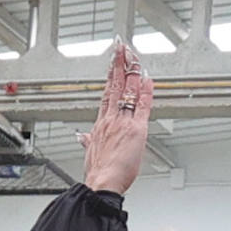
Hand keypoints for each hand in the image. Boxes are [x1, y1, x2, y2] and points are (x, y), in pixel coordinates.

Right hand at [81, 42, 153, 195]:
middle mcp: (111, 120)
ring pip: (128, 91)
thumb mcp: (89, 154)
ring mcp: (123, 122)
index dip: (110, 76)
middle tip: (122, 48)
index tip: (112, 62)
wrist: (102, 183)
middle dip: (119, 64)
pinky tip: (148, 80)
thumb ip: (87, 142)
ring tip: (134, 55)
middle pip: (116, 85)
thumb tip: (81, 137)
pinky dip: (146, 92)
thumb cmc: (98, 173)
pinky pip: (143, 106)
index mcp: (100, 125)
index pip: (107, 94)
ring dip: (132, 71)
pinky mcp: (136, 129)